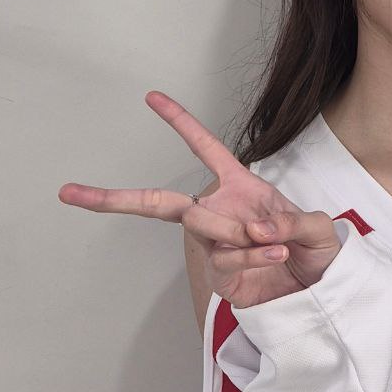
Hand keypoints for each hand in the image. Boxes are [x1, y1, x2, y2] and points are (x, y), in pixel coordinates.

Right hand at [58, 90, 343, 307]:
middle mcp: (218, 212)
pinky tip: (274, 256)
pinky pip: (226, 259)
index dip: (180, 122)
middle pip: (161, 202)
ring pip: (202, 226)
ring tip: (274, 243)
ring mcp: (214, 246)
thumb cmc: (314, 252)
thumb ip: (294, 221)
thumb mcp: (318, 228)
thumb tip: (257, 228)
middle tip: (73, 193)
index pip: (205, 148)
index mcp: (239, 187)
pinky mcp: (218, 276)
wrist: (318, 294)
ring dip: (239, 233)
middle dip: (115, 198)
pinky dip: (252, 257)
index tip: (152, 97)